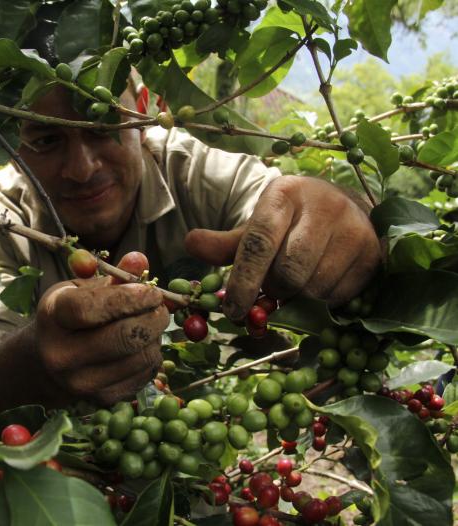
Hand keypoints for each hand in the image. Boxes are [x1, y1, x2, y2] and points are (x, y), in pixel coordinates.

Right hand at [35, 255, 168, 405]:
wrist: (44, 363)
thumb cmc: (67, 318)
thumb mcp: (80, 290)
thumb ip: (112, 277)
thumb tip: (140, 260)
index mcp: (54, 317)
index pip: (94, 308)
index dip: (130, 298)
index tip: (152, 291)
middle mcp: (63, 355)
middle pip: (125, 337)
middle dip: (154, 317)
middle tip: (160, 307)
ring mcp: (83, 383)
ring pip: (142, 356)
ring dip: (155, 337)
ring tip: (147, 325)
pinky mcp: (103, 400)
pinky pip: (145, 374)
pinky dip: (152, 356)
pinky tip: (140, 346)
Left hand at [184, 176, 381, 319]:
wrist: (345, 207)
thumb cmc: (291, 222)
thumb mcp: (257, 226)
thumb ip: (225, 243)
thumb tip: (190, 244)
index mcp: (284, 194)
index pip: (259, 243)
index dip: (243, 281)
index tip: (232, 310)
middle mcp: (323, 205)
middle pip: (289, 272)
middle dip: (274, 290)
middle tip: (271, 287)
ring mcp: (353, 227)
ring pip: (314, 287)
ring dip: (299, 296)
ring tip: (298, 279)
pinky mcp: (373, 252)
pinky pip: (339, 295)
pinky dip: (323, 299)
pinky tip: (321, 279)